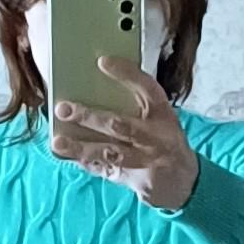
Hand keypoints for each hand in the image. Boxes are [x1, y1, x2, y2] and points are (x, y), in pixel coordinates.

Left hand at [52, 56, 198, 211]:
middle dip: (89, 116)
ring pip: (110, 152)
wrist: (185, 182)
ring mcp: (147, 160)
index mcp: (163, 114)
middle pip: (119, 124)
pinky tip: (67, 157)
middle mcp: (156, 136)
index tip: (102, 61)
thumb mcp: (160, 120)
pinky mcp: (137, 179)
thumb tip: (94, 90)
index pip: (147, 88)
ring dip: (81, 148)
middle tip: (62, 108)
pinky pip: (106, 170)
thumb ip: (136, 106)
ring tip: (58, 142)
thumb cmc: (164, 142)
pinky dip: (86, 163)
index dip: (127, 73)